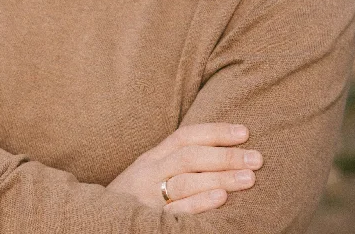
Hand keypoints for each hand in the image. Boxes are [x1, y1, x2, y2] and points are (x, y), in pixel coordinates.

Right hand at [107, 123, 261, 215]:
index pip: (185, 137)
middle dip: (225, 155)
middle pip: (189, 156)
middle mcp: (149, 172)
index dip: (215, 131)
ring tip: (249, 177)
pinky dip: (199, 203)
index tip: (245, 131)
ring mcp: (148, 196)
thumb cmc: (133, 199)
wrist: (96, 223)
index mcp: (152, 158)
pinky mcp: (150, 220)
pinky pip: (177, 210)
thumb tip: (219, 151)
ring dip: (220, 176)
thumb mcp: (149, 174)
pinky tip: (221, 198)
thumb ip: (174, 163)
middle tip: (257, 158)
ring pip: (185, 181)